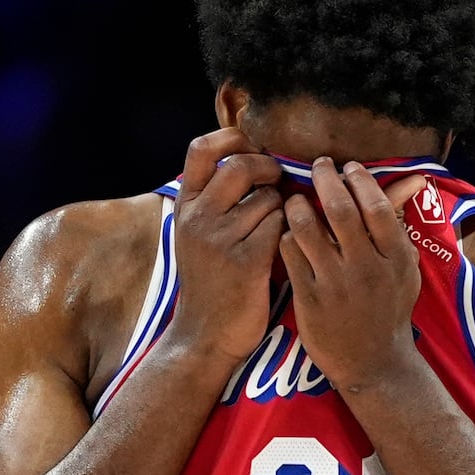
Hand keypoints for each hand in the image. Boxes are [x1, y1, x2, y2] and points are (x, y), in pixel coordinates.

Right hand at [162, 129, 285, 363]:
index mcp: (185, 207)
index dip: (232, 138)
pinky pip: (279, 226)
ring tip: (281, 222)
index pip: (200, 148)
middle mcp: (198, 218)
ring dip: (282, 205)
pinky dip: (289, 230)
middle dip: (268, 168)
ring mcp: (220, 240)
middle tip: (278, 182)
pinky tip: (287, 243)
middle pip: (239, 165)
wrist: (204, 337)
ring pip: (267, 198)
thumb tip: (247, 160)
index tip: (253, 147)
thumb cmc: (209, 285)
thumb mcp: (195, 237)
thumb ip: (212, 201)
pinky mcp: (246, 262)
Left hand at [278, 158, 427, 393]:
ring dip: (299, 204)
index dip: (359, 179)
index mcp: (395, 258)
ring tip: (297, 198)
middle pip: (340, 208)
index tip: (348, 167)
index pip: (375, 205)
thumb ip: (401, 225)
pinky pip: (290, 253)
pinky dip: (287, 235)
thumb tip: (412, 179)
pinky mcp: (309, 299)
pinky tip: (289, 233)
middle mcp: (366, 268)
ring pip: (308, 227)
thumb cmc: (390, 311)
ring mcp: (335, 284)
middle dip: (325, 178)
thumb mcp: (405, 270)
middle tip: (318, 166)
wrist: (373, 364)